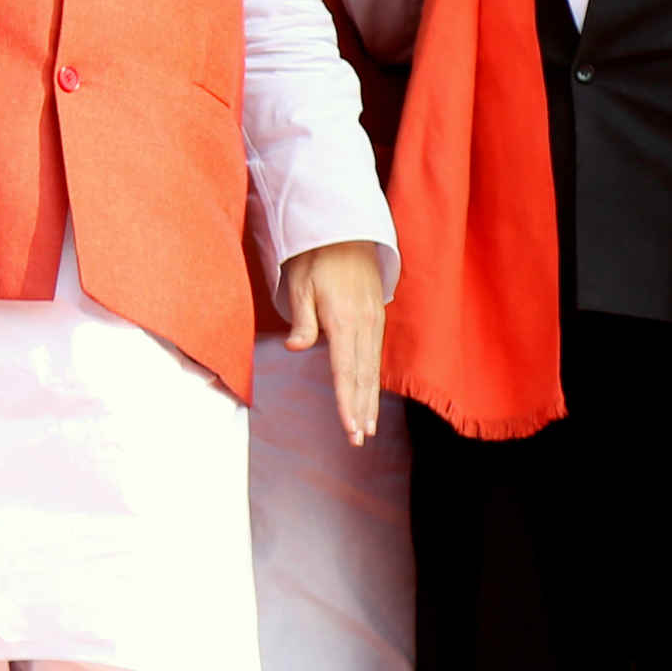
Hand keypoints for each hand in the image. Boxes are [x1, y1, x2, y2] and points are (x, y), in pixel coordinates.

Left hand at [280, 242, 389, 444]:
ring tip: (368, 427)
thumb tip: (296, 348)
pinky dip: (373, 380)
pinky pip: (375, 355)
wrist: (346, 230)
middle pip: (363, 376)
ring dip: (370, 399)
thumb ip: (301, 320)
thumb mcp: (300, 284)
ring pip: (372, 369)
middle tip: (360, 439)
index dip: (347, 402)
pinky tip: (371, 395)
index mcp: (343, 319)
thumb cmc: (316, 257)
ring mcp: (373, 321)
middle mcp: (363, 324)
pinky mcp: (375, 317)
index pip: (345, 370)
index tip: (350, 428)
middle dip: (361, 410)